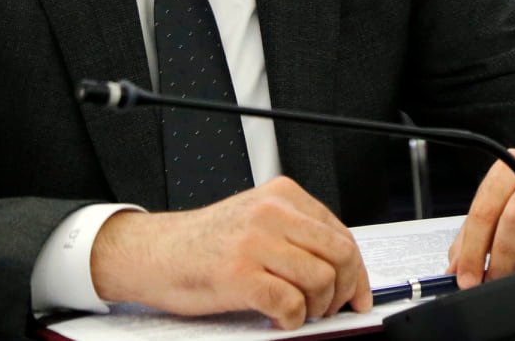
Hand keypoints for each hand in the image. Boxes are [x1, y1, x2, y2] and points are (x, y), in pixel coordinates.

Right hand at [90, 177, 370, 328]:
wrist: (155, 252)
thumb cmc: (206, 243)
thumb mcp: (257, 221)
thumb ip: (297, 234)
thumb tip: (342, 270)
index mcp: (283, 195)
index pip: (341, 233)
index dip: (357, 271)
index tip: (358, 294)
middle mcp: (273, 213)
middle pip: (340, 254)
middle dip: (344, 289)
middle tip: (333, 308)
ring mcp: (256, 242)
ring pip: (321, 279)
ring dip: (318, 307)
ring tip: (302, 312)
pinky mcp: (240, 274)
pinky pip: (290, 303)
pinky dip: (292, 319)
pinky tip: (281, 319)